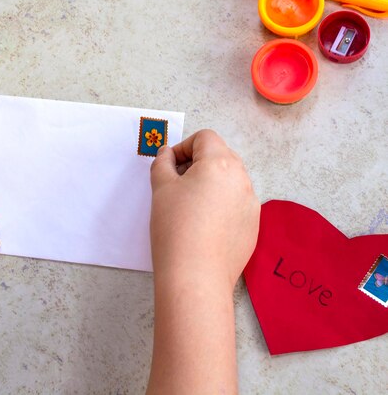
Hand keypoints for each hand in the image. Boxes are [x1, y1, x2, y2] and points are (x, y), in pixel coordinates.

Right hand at [147, 130, 259, 394]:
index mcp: (220, 163)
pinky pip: (236, 205)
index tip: (170, 166)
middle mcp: (242, 179)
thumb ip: (163, 164)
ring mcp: (252, 204)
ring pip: (230, 182)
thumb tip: (167, 155)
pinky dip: (221, 207)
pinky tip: (203, 227)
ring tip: (189, 208)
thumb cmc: (175, 227)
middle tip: (176, 186)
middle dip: (198, 164)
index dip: (184, 147)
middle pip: (221, 157)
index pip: (204, 138)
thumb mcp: (160, 189)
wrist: (195, 275)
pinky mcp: (253, 226)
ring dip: (210, 185)